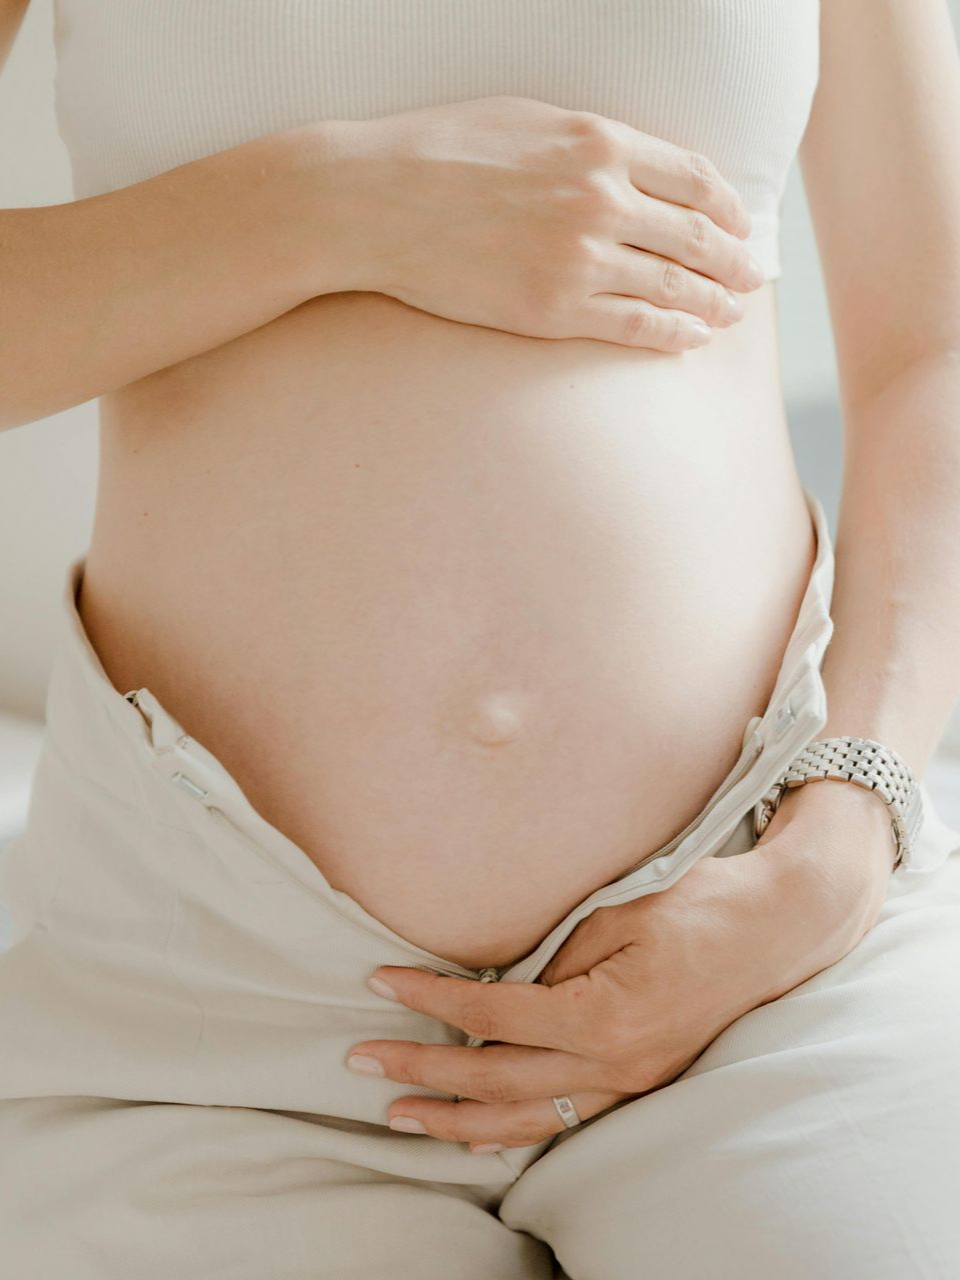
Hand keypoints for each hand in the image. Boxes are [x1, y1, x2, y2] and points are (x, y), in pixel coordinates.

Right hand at [335, 94, 764, 349]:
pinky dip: (671, 333)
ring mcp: (579, 259)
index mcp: (600, 143)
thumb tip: (636, 168)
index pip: (695, 177)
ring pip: (673, 286)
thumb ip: (591, 143)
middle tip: (751, 277)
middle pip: (696, 236)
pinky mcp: (552, 309)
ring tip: (729, 313)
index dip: (728, 206)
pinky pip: (633, 326)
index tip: (740, 225)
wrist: (376, 202)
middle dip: (733, 261)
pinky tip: (691, 338)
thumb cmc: (442, 151)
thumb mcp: (529, 120)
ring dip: (712, 302)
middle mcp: (601, 200)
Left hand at [346, 784, 889, 1151]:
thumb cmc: (698, 904)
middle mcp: (614, 1064)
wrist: (776, 926)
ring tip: (399, 1116)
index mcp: (603, 1015)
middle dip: (423, 1073)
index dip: (432, 999)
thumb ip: (554, 955)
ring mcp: (628, 1082)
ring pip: (525, 1116)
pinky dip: (512, 1129)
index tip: (381, 983)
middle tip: (362, 1063)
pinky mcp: (638, 1082)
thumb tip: (496, 983)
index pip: (494, 1014)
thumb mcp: (618, 912)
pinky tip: (475, 1134)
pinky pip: (563, 1119)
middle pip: (496, 1078)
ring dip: (456, 1119)